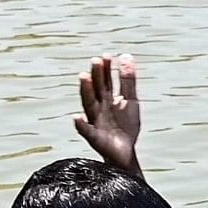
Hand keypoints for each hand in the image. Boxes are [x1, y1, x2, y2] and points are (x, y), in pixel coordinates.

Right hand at [74, 56, 144, 174]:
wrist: (126, 153)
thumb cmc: (125, 126)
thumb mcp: (130, 100)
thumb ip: (127, 80)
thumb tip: (126, 55)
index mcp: (107, 99)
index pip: (105, 81)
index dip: (106, 69)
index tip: (106, 56)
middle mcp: (98, 108)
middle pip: (97, 90)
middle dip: (96, 76)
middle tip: (95, 61)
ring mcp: (95, 122)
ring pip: (89, 105)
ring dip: (86, 92)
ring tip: (84, 77)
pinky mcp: (94, 138)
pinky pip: (86, 131)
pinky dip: (80, 125)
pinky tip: (76, 117)